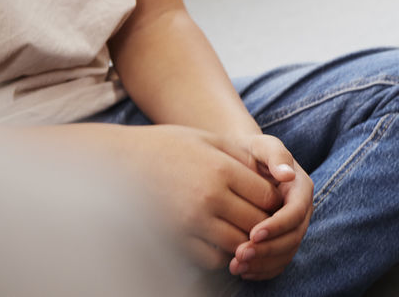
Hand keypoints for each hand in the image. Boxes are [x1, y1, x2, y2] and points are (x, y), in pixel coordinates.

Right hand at [117, 125, 281, 269]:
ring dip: (245, 240)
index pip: (267, 196)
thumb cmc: (171, 146)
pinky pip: (211, 258)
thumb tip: (278, 175)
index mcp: (222, 171)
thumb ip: (245, 158)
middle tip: (261, 217)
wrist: (121, 160)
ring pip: (237, 243)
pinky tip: (219, 239)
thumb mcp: (211, 141)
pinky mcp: (174, 238)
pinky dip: (222, 253)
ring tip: (242, 228)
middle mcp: (209, 198)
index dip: (274, 200)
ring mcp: (190, 222)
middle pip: (256, 222)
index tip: (268, 197)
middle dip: (264, 222)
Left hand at [227, 135, 313, 281]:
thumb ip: (276, 156)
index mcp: (300, 189)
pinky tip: (243, 271)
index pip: (296, 213)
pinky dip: (262, 270)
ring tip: (236, 265)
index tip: (253, 233)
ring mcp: (291, 227)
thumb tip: (288, 174)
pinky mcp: (280, 240)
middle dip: (268, 250)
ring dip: (263, 263)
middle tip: (240, 255)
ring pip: (286, 253)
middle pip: (293, 237)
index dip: (278, 226)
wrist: (240, 160)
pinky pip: (278, 261)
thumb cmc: (251, 151)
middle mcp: (300, 211)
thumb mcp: (262, 145)